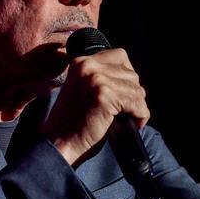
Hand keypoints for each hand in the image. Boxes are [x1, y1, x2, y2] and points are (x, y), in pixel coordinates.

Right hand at [40, 48, 148, 166]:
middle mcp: (88, 65)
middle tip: (128, 110)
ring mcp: (97, 79)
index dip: (127, 76)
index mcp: (81, 61)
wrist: (58, 142)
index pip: (120, 56)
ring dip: (138, 106)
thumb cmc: (72, 123)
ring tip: (130, 118)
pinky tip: (134, 124)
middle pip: (130, 73)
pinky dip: (141, 115)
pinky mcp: (105, 96)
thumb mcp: (84, 90)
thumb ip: (103, 79)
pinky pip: (137, 103)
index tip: (125, 93)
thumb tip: (133, 82)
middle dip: (133, 93)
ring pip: (136, 89)